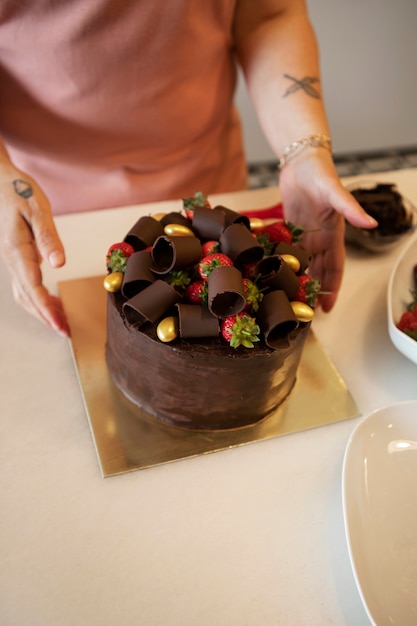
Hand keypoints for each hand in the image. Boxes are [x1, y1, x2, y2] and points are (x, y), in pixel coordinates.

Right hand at [0, 163, 69, 334]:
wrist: (0, 180)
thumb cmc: (18, 191)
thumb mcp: (37, 210)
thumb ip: (48, 238)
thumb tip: (58, 264)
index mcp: (17, 250)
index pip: (33, 287)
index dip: (46, 309)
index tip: (59, 324)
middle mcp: (12, 259)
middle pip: (28, 296)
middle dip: (45, 316)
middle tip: (64, 331)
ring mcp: (12, 259)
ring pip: (24, 293)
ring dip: (41, 310)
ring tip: (59, 322)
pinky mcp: (16, 256)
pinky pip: (24, 284)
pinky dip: (36, 298)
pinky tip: (49, 302)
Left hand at [278, 150, 376, 311]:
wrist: (301, 159)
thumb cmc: (321, 173)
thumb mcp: (336, 191)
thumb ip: (351, 208)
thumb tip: (371, 224)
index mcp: (333, 234)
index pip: (335, 267)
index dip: (332, 287)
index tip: (327, 307)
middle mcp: (319, 238)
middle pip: (317, 270)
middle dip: (313, 289)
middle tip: (302, 310)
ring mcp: (303, 234)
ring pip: (301, 263)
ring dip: (297, 279)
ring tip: (288, 298)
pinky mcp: (289, 228)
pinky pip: (286, 249)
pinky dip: (282, 261)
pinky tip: (273, 274)